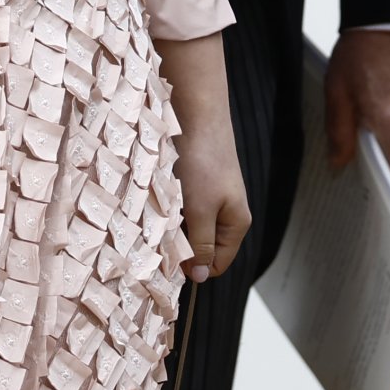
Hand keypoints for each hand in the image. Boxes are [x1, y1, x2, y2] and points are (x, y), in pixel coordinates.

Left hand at [154, 33, 251, 281]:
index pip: (215, 264)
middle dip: (177, 243)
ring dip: (168, 222)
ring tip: (152, 211)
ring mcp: (209, 193)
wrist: (196, 111)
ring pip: (185, 222)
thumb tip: (199, 277)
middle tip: (154, 234)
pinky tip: (154, 194)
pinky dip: (165, 203)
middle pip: (199, 244)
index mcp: (236, 223)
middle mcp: (225, 210)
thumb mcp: (201, 210)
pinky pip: (178, 203)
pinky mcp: (193, 177)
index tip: (165, 261)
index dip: (192, 267)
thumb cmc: (202, 162)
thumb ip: (200, 245)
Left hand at [324, 30, 389, 171]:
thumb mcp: (337, 88)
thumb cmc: (365, 45)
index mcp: (389, 124)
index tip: (356, 158)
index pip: (384, 167)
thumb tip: (339, 163)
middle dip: (374, 128)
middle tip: (358, 100)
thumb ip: (339, 131)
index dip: (369, 165)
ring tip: (375, 82)